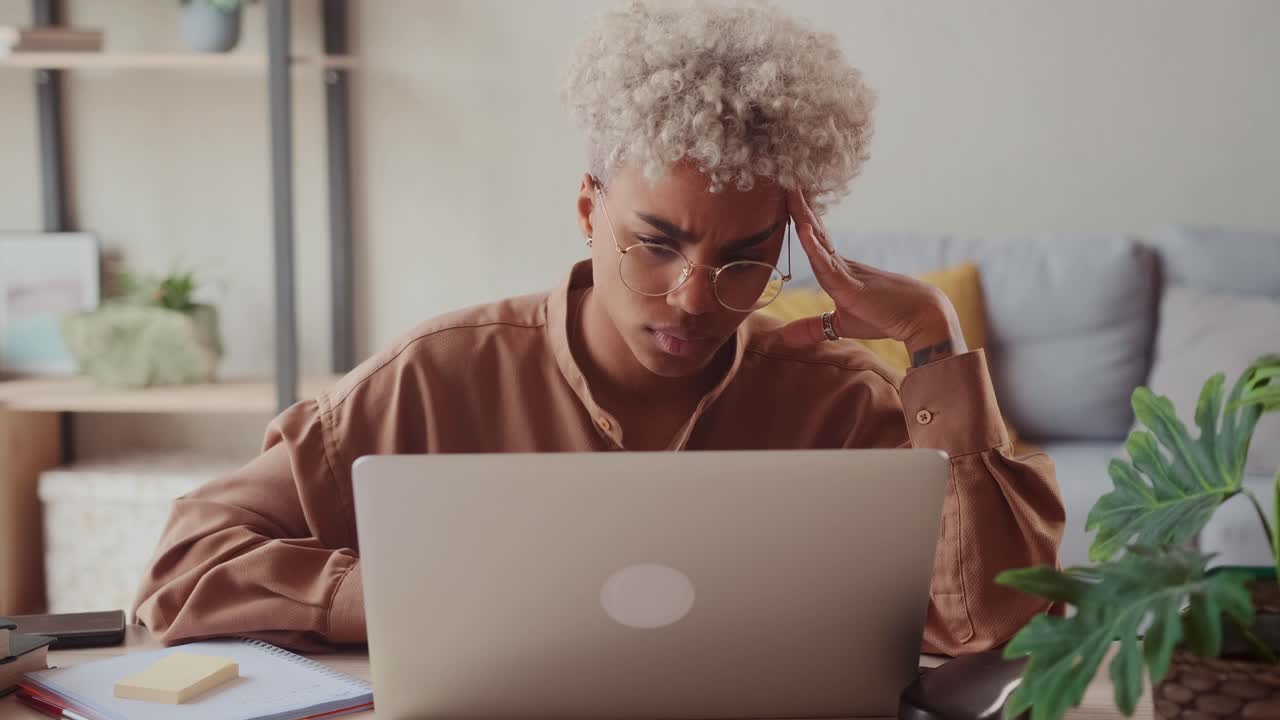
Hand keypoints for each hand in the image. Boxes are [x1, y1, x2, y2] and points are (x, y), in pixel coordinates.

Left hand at [778, 189, 966, 366]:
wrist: (922, 318)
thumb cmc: (886, 317)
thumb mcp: (841, 324)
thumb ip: (813, 328)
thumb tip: (784, 336)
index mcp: (838, 269)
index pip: (815, 239)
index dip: (802, 219)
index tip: (789, 196)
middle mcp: (842, 264)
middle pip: (815, 231)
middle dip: (799, 206)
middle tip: (786, 179)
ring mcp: (847, 272)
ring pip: (819, 240)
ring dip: (803, 216)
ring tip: (791, 191)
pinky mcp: (851, 287)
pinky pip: (827, 264)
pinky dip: (813, 246)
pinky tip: (803, 228)